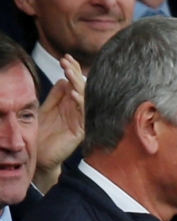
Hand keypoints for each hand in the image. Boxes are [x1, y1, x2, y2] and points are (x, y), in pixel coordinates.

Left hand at [35, 54, 84, 192]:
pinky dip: (80, 103)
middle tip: (67, 62)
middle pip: (81, 88)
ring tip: (69, 72)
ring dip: (77, 84)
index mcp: (70, 104)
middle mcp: (78, 111)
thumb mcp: (47, 108)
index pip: (75, 83)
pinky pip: (84, 115)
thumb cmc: (43, 133)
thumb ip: (56, 96)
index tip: (65, 58)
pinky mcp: (81, 132)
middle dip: (75, 73)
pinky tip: (72, 93)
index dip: (72, 70)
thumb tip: (64, 79)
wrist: (40, 155)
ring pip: (85, 99)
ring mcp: (81, 121)